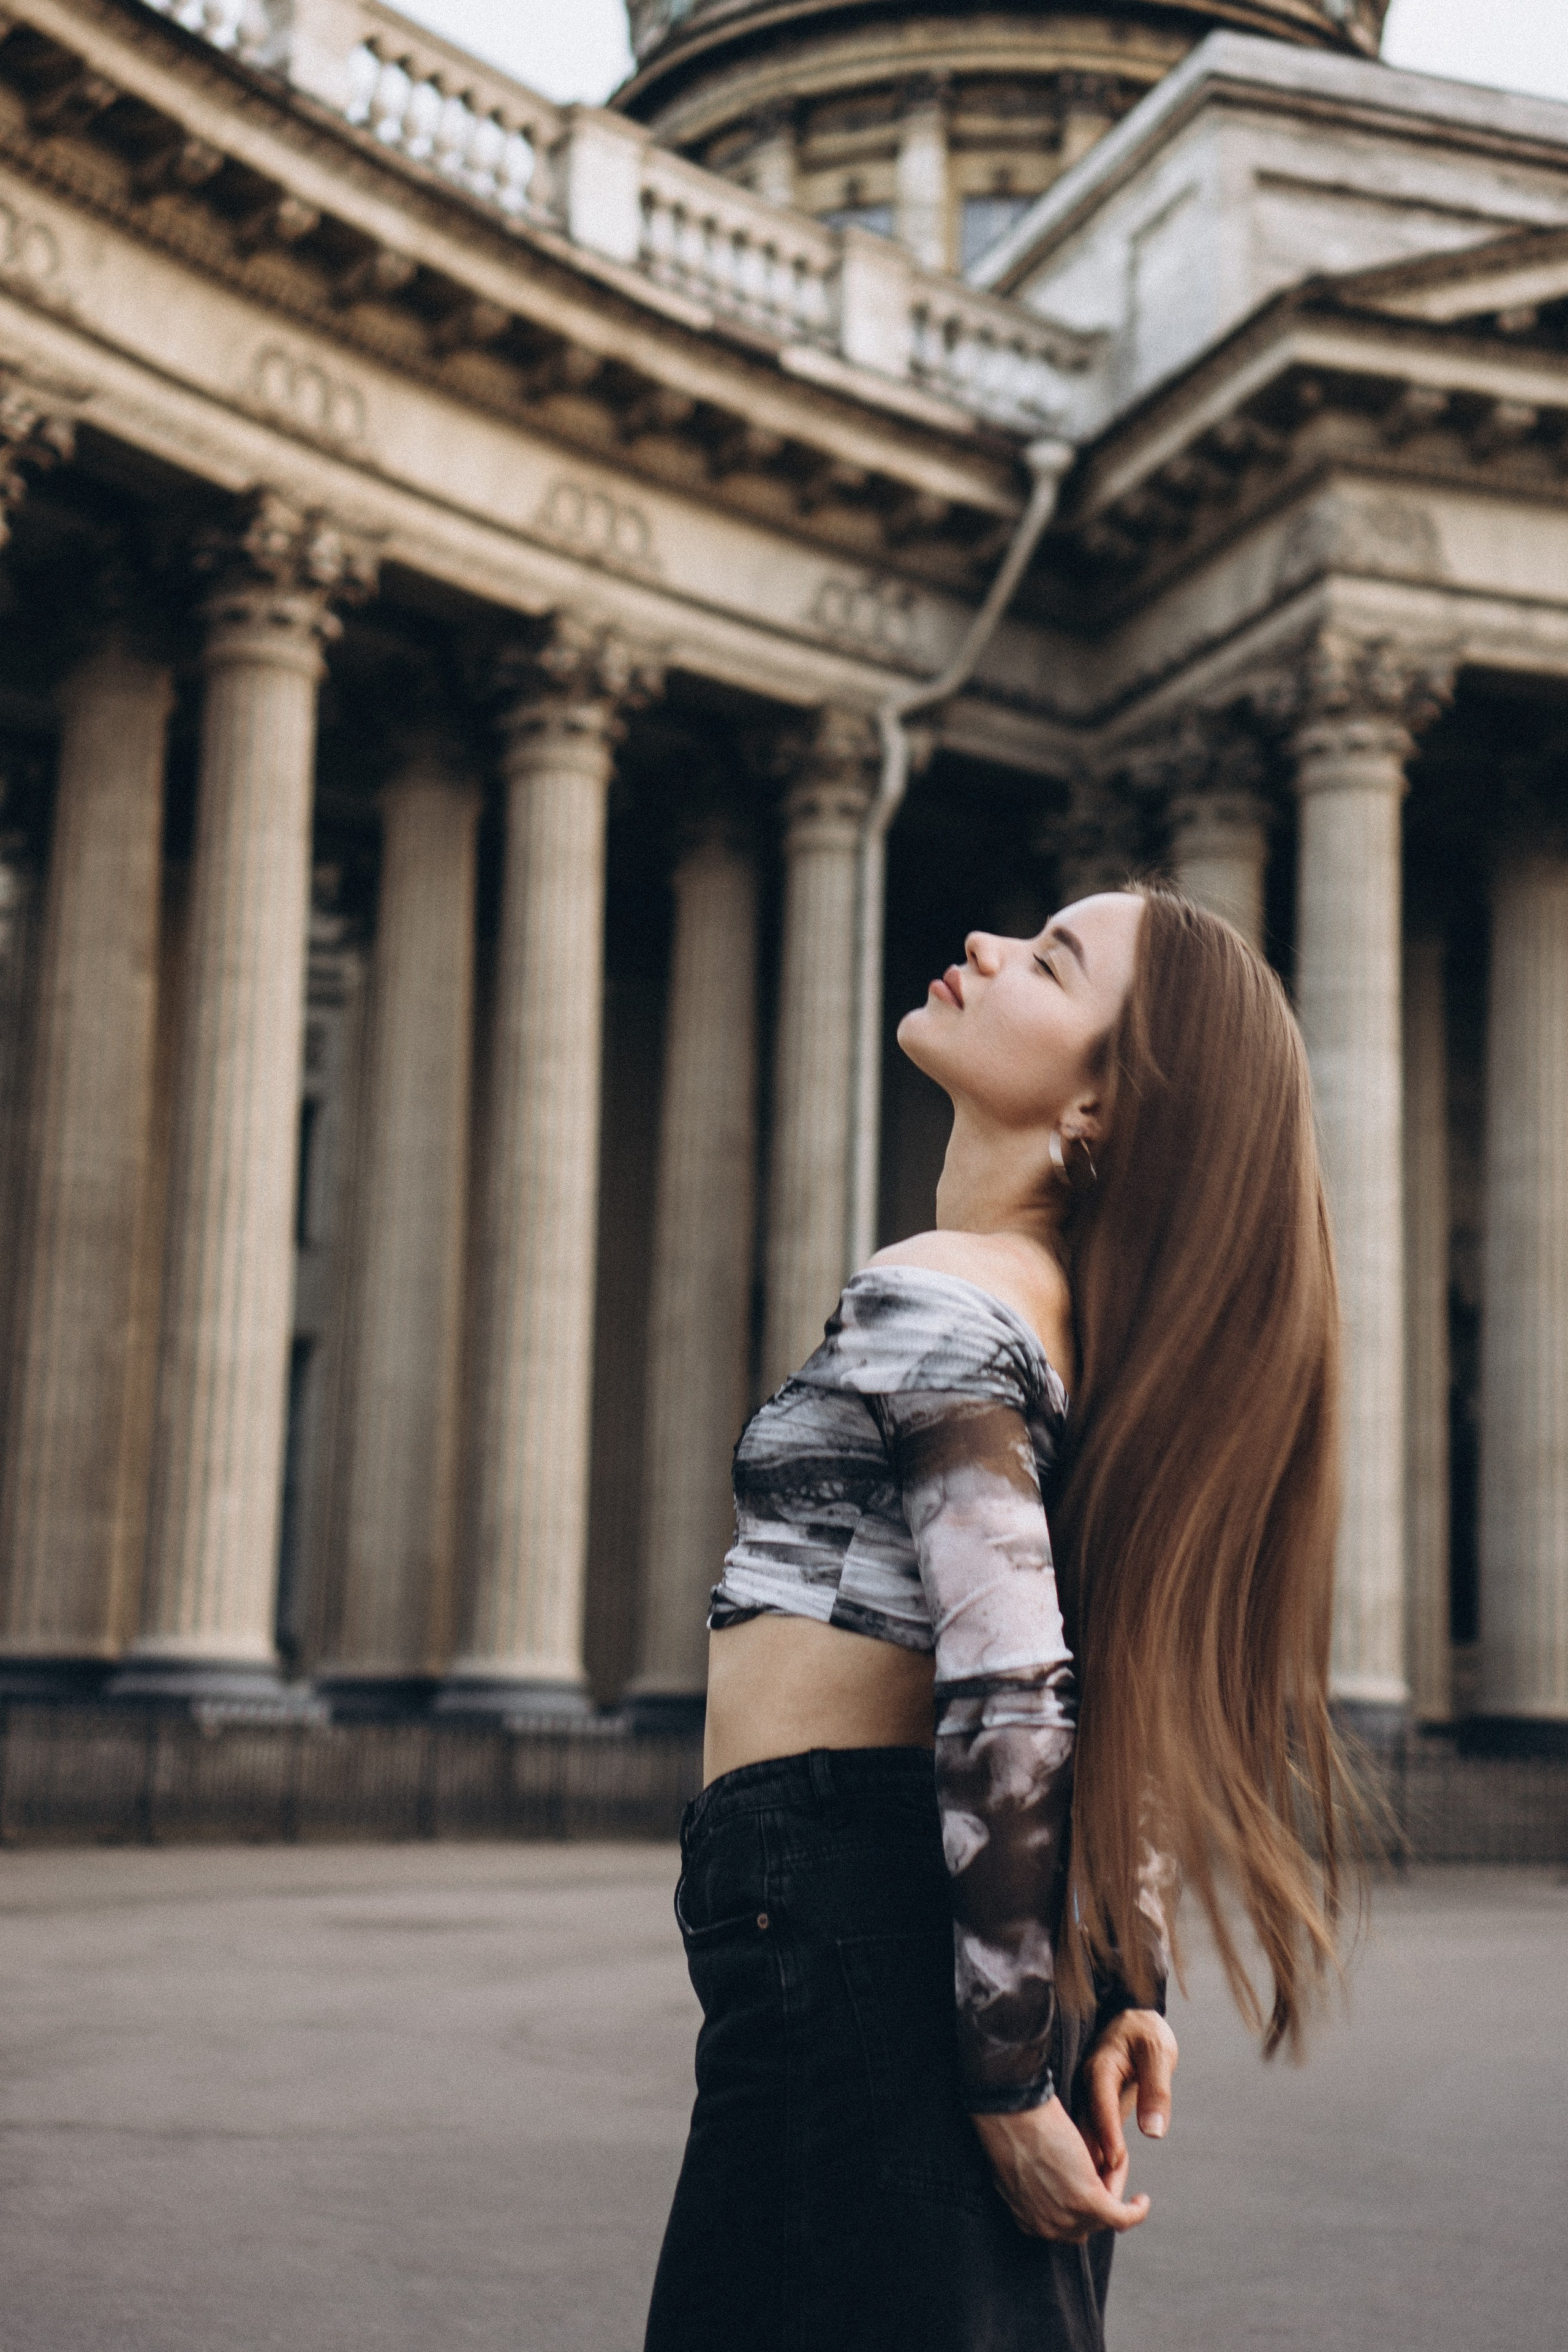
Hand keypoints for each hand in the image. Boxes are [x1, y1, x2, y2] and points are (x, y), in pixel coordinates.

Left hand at [972, 2096, 1151, 2242]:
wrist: (1011, 2114)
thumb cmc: (1009, 2128)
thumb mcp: (1012, 2168)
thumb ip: (1025, 2186)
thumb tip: (1035, 2184)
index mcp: (1027, 2220)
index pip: (1061, 2229)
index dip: (1074, 2211)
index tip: (1083, 2191)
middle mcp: (1048, 2227)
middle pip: (1085, 2227)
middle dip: (1094, 2205)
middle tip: (1100, 2173)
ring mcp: (1070, 2217)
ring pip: (1106, 2216)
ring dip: (1113, 2196)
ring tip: (1114, 2169)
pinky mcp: (1090, 2201)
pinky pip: (1123, 2216)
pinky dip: (1136, 2210)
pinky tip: (1141, 2199)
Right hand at [1079, 2009, 1178, 2199]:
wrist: (1134, 2018)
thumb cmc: (1147, 2032)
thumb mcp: (1158, 2052)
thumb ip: (1156, 2090)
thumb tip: (1154, 2132)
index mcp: (1100, 2070)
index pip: (1101, 2106)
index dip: (1108, 2137)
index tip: (1114, 2163)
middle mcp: (1088, 2088)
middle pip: (1087, 2130)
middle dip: (1096, 2165)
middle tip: (1109, 2197)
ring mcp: (1087, 2099)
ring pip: (1085, 2140)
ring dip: (1093, 2169)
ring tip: (1105, 2201)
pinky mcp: (1092, 2109)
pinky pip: (1090, 2139)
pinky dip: (1095, 2162)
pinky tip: (1102, 2183)